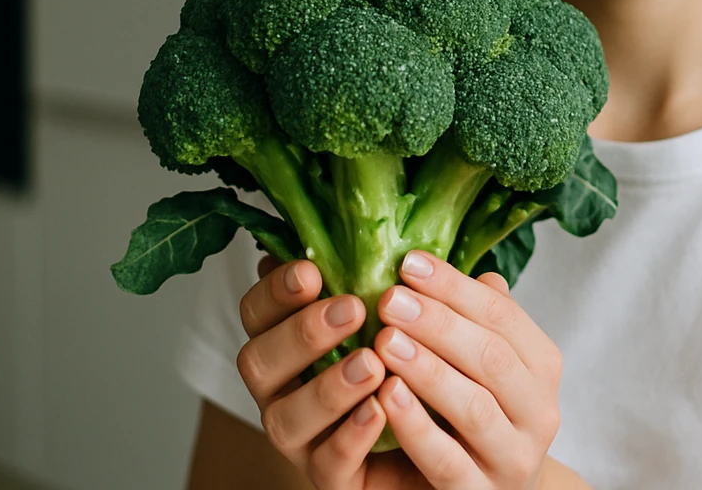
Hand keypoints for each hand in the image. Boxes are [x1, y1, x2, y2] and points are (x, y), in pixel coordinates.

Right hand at [238, 254, 420, 487]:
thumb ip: (393, 280)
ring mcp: (301, 439)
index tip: (312, 271)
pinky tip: (380, 410)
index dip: (275, 291)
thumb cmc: (415, 363)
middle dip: (301, 333)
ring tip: (373, 362)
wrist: (445, 440)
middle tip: (351, 309)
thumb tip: (405, 236)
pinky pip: (327, 465)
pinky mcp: (332, 480)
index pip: (257, 310)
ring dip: (327, 388)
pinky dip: (350, 437)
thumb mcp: (406, 314)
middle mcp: (281, 390)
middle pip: (258, 362)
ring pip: (286, 419)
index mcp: (287, 340)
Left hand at [371, 251, 563, 489]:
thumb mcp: (484, 367)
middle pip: (492, 356)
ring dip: (427, 370)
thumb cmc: (478, 418)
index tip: (408, 262)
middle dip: (439, 323)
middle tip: (390, 299)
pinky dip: (417, 427)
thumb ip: (477, 320)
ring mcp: (514, 457)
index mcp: (542, 367)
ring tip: (385, 341)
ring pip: (474, 407)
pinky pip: (447, 461)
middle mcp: (539, 411)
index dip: (455, 287)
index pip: (503, 315)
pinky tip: (386, 397)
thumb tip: (459, 265)